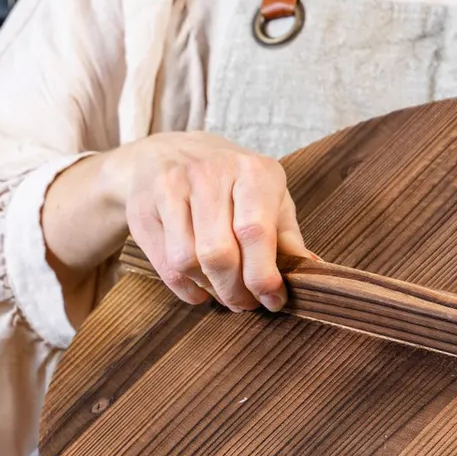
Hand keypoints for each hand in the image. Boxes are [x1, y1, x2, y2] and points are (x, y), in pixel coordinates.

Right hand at [44, 132, 310, 312]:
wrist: (169, 153)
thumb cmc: (232, 182)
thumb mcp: (269, 196)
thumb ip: (287, 235)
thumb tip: (313, 270)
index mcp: (250, 170)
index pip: (255, 232)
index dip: (264, 276)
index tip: (273, 300)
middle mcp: (208, 174)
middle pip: (219, 253)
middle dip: (236, 291)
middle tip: (246, 303)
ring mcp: (171, 188)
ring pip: (188, 262)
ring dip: (211, 290)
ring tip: (224, 292)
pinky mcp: (143, 207)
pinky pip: (166, 265)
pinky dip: (187, 289)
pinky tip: (200, 287)